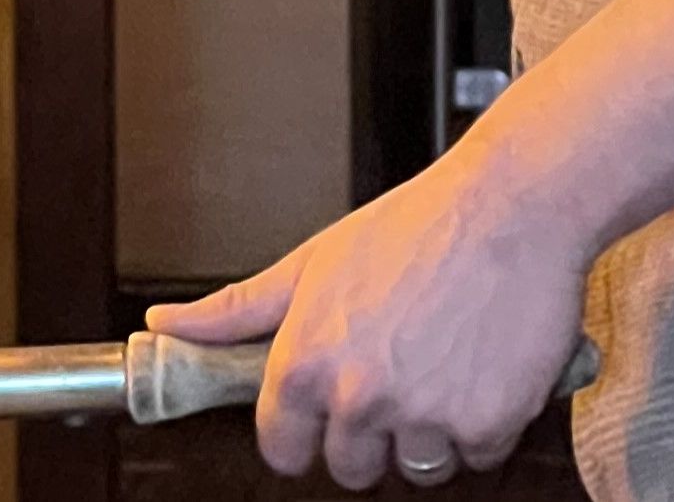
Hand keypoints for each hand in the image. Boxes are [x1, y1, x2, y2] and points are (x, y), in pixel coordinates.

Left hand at [148, 149, 590, 490]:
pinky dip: (484, 420)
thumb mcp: (311, 263)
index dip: (303, 429)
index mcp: (306, 361)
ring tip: (440, 356)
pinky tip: (479, 362)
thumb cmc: (414, 225)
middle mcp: (359, 395)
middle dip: (370, 429)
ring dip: (430, 428)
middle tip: (394, 367)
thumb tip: (164, 325)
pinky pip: (477, 456)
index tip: (321, 411)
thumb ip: (234, 310)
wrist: (509, 205)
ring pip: (417, 467)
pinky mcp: (487, 425)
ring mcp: (424, 416)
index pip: (282, 451)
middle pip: (351, 468)